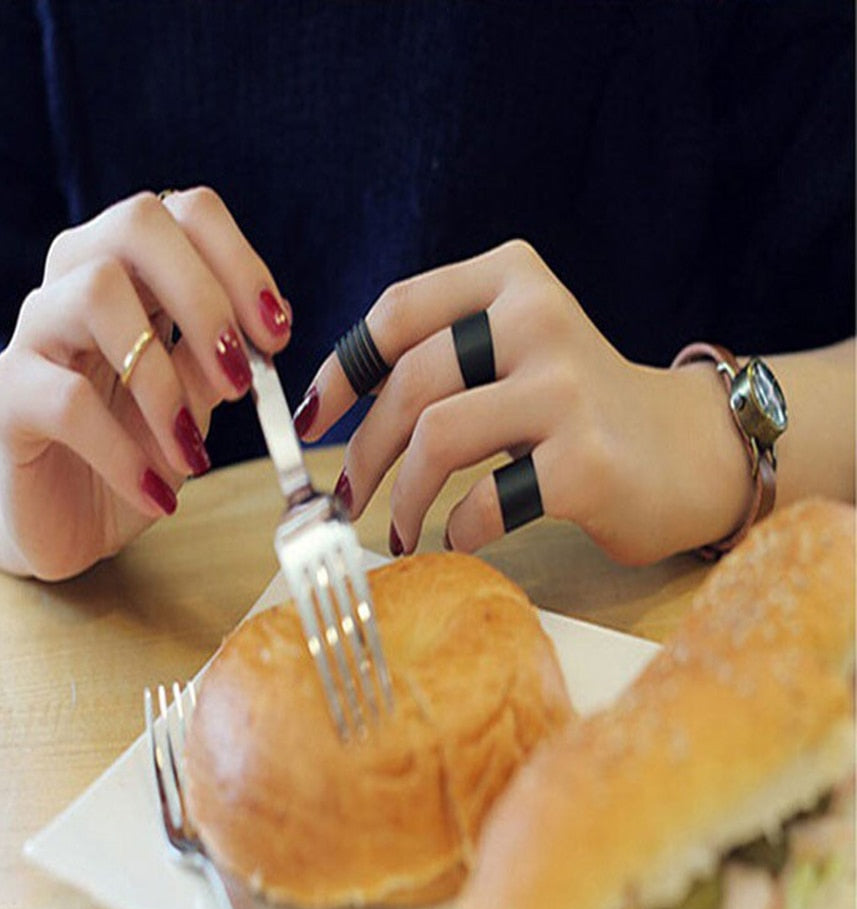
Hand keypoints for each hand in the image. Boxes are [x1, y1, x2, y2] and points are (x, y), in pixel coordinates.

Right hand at [0, 188, 290, 578]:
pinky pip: (67, 400)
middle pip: (138, 224)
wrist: (74, 518)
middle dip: (204, 297)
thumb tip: (274, 315)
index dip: (240, 262)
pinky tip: (157, 492)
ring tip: (194, 452)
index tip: (278, 334)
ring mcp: (37, 328)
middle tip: (240, 380)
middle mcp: (79, 278)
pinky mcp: (8, 392)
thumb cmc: (140, 446)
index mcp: (136, 271)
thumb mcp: (195, 401)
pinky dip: (124, 452)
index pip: (187, 213)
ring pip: (97, 293)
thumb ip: (220, 358)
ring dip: (163, 380)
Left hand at [294, 240, 753, 564]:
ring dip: (401, 496)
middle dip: (361, 452)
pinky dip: (457, 528)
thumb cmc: (577, 408)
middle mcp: (538, 318)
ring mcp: (566, 388)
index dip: (341, 370)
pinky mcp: (587, 461)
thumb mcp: (513, 353)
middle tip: (345, 499)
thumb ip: (441, 357)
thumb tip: (333, 405)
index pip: (399, 311)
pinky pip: (485, 501)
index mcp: (511, 279)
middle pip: (410, 383)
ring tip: (397, 529)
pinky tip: (458, 536)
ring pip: (437, 438)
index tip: (311, 420)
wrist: (690, 451)